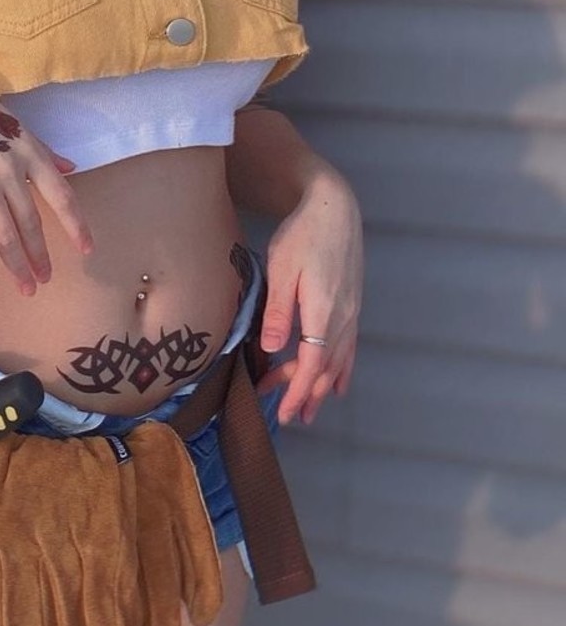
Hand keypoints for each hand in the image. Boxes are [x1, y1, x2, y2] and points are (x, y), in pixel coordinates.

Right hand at [0, 60, 92, 301]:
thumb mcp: (9, 121)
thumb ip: (41, 149)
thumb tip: (70, 167)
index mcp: (29, 150)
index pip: (61, 195)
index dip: (76, 225)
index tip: (87, 250)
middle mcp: (11, 170)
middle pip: (32, 222)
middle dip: (40, 255)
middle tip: (45, 279)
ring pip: (7, 236)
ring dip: (18, 267)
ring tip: (27, 289)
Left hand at [254, 167, 362, 424]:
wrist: (334, 208)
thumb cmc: (302, 235)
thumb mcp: (283, 269)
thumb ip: (279, 311)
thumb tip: (274, 348)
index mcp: (322, 311)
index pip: (312, 364)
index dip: (298, 391)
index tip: (285, 412)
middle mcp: (342, 317)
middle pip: (326, 368)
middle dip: (307, 395)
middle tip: (289, 417)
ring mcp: (351, 313)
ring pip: (339, 361)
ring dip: (322, 387)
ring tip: (309, 409)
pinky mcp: (352, 306)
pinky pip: (349, 347)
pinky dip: (341, 370)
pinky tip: (337, 385)